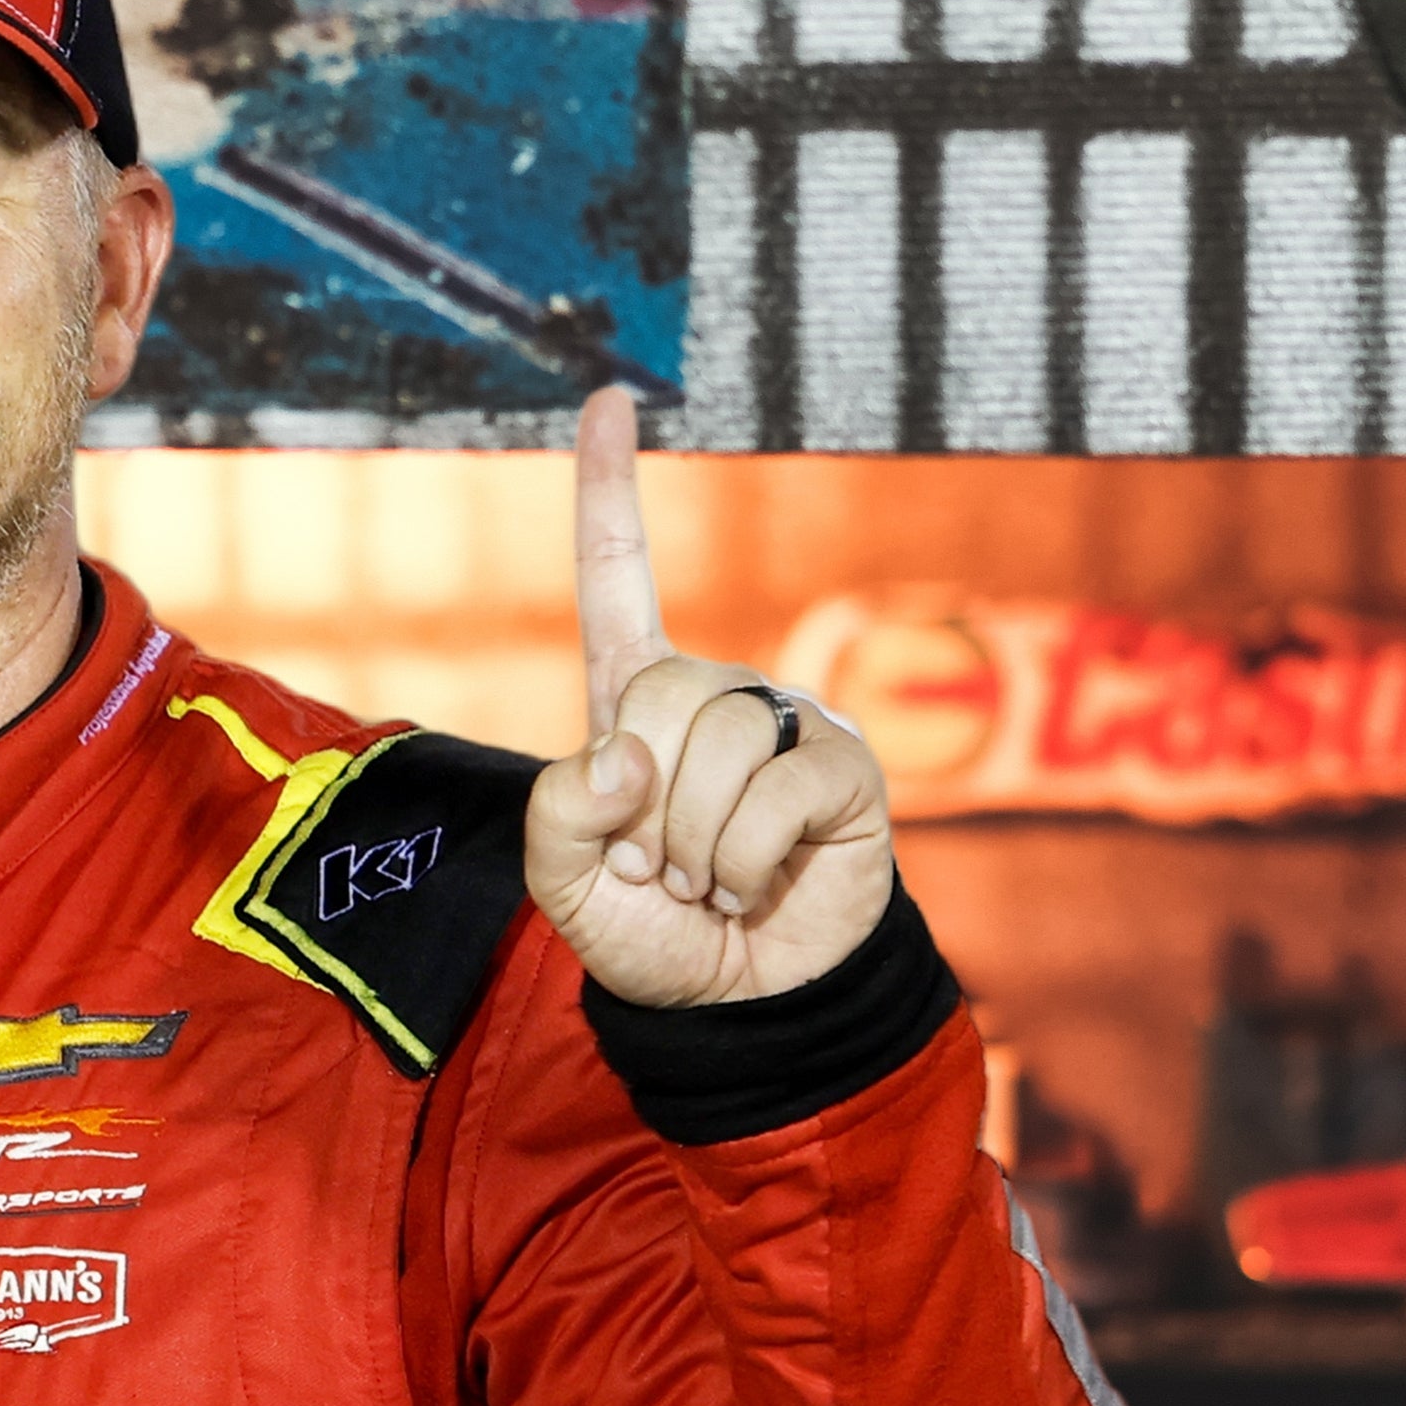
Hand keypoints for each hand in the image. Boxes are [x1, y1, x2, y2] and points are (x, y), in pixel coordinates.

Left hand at [521, 386, 896, 1007]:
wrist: (739, 1006)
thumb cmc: (650, 934)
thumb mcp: (565, 882)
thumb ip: (561, 812)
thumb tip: (627, 753)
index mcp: (639, 700)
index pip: (618, 582)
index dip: (611, 495)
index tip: (607, 399)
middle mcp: (717, 692)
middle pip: (660, 692)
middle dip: (642, 805)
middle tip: (657, 866)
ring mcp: (787, 722)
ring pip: (714, 744)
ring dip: (689, 845)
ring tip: (706, 880)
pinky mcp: (844, 767)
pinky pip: (773, 792)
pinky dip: (742, 860)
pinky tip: (756, 883)